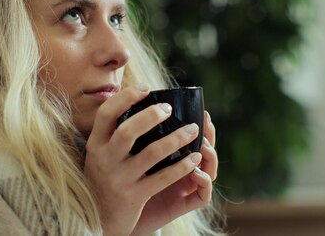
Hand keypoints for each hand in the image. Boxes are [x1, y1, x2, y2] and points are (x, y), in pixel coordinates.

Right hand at [84, 85, 203, 235]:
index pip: (106, 113)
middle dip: (151, 116)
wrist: (97, 217)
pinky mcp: (134, 197)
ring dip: (176, 139)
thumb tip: (135, 96)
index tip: (146, 88)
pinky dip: (181, 166)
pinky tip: (194, 158)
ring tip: (193, 130)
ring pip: (151, 154)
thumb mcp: (100, 152)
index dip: (125, 97)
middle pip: (128, 131)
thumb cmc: (104, 175)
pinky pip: (162, 178)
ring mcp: (119, 179)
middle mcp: (104, 160)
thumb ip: (112, 130)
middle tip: (169, 109)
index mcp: (96, 144)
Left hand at [131, 110, 217, 234]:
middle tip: (204, 121)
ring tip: (203, 143)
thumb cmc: (121, 182)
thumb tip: (134, 109)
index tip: (200, 110)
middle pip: (206, 150)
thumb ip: (135, 138)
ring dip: (210, 154)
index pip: (193, 139)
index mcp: (171, 158)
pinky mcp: (184, 205)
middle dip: (210, 135)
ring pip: (209, 169)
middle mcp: (183, 171)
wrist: (114, 216)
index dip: (202, 126)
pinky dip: (202, 180)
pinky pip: (202, 194)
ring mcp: (186, 188)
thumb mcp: (128, 157)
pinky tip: (195, 168)